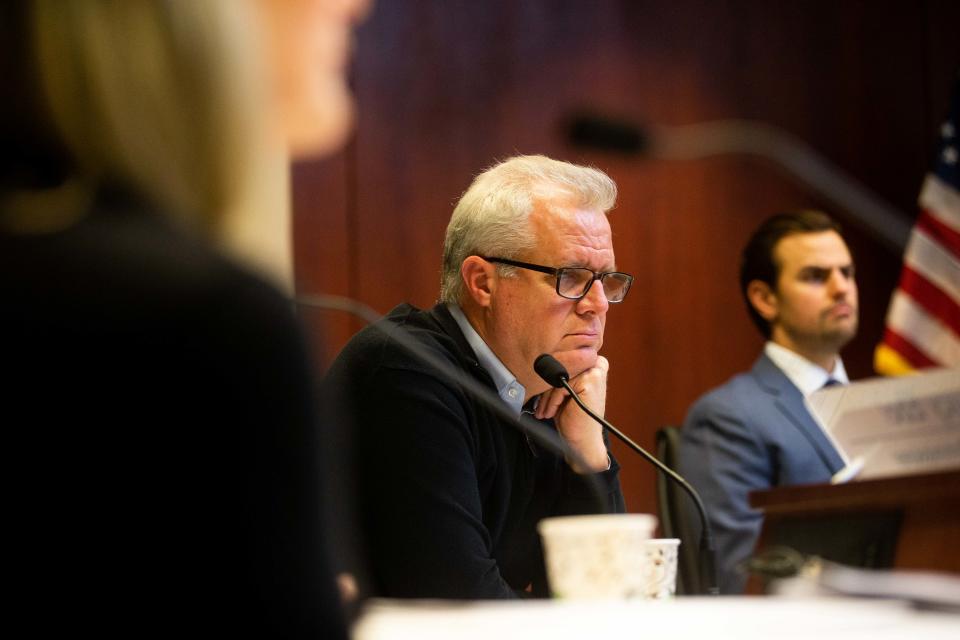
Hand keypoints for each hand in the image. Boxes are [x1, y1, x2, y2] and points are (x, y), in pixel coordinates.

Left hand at [534, 356, 609, 472]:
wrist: (583, 442)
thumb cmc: (574, 418)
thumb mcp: (565, 392)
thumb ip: (559, 375)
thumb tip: (538, 363)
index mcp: (593, 364)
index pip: (562, 362)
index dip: (548, 377)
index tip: (538, 389)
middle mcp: (597, 365)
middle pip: (559, 369)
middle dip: (545, 388)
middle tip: (539, 404)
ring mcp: (595, 372)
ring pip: (557, 377)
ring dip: (546, 397)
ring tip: (544, 411)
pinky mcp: (589, 382)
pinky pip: (560, 386)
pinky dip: (552, 402)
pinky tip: (551, 413)